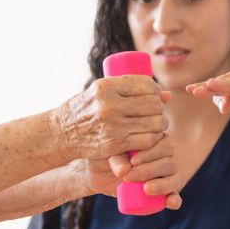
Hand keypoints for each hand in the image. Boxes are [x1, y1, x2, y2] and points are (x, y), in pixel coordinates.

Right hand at [52, 76, 170, 159]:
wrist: (62, 132)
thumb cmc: (84, 109)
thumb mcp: (100, 92)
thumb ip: (129, 90)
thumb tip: (167, 95)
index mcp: (106, 86)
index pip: (145, 84)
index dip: (156, 90)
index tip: (157, 95)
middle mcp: (110, 104)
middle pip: (152, 104)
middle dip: (159, 108)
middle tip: (156, 111)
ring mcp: (113, 125)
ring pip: (153, 123)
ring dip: (160, 123)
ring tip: (156, 123)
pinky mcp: (114, 143)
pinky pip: (146, 140)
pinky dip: (153, 138)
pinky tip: (150, 135)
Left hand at [76, 133, 182, 209]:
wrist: (96, 174)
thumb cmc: (104, 157)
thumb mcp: (107, 154)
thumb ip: (116, 158)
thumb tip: (124, 170)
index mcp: (155, 140)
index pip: (164, 144)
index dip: (150, 153)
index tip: (133, 161)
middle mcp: (164, 156)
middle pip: (169, 162)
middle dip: (150, 170)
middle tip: (129, 176)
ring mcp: (166, 175)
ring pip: (175, 178)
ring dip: (163, 185)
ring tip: (146, 189)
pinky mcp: (163, 192)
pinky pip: (174, 196)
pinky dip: (174, 200)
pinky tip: (170, 202)